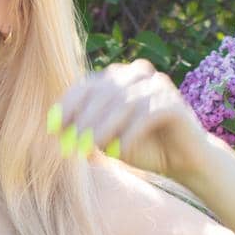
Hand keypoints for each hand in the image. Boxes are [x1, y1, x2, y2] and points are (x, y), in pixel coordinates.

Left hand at [47, 58, 211, 182]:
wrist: (182, 161)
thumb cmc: (141, 148)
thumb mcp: (105, 139)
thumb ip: (83, 130)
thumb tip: (53, 128)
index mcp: (118, 77)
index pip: (86, 85)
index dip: (68, 106)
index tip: (54, 128)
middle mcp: (137, 73)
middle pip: (104, 91)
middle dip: (85, 119)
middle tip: (74, 143)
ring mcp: (157, 84)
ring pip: (124, 102)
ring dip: (105, 127)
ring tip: (94, 148)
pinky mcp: (174, 102)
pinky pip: (146, 114)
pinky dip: (130, 134)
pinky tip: (121, 151)